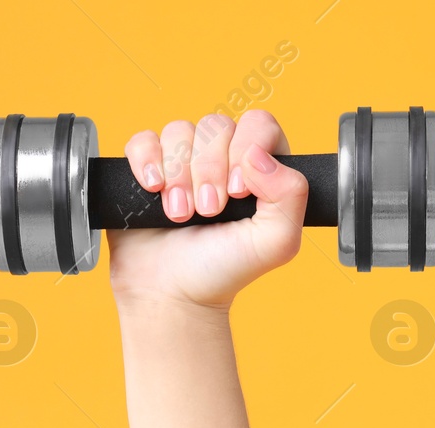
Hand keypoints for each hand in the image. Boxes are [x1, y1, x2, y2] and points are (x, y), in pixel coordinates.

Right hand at [107, 110, 308, 309]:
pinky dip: (147, 161)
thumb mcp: (276, 243)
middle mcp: (222, 158)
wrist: (171, 294)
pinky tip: (153, 190)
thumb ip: (291, 196)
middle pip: (216, 126)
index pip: (260, 125)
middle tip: (208, 212)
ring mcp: (183, 161)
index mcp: (260, 169)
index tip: (238, 192)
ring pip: (179, 131)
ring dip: (179, 175)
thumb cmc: (223, 270)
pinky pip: (143, 140)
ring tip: (180, 215)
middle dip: (209, 171)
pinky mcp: (147, 168)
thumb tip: (259, 154)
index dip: (248, 149)